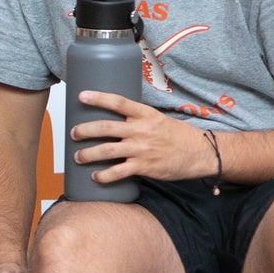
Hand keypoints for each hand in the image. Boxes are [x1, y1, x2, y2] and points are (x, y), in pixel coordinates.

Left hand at [69, 92, 209, 184]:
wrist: (200, 153)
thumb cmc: (177, 135)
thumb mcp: (158, 119)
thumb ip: (137, 119)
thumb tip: (114, 119)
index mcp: (145, 114)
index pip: (118, 102)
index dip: (98, 98)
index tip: (81, 95)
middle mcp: (141, 130)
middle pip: (105, 128)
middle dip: (84, 131)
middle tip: (73, 133)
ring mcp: (142, 149)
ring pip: (106, 151)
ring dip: (87, 154)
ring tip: (78, 157)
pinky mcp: (144, 167)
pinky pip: (118, 172)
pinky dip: (103, 176)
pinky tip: (95, 177)